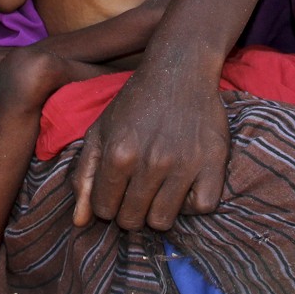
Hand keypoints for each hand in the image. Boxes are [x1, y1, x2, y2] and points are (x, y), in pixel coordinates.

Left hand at [71, 68, 228, 230]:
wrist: (179, 71)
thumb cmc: (134, 103)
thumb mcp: (99, 131)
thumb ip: (84, 176)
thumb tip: (81, 223)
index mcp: (118, 153)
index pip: (103, 210)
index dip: (107, 202)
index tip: (116, 188)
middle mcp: (151, 162)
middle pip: (132, 221)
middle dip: (129, 210)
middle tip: (137, 188)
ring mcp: (184, 164)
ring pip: (163, 221)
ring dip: (157, 209)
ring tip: (158, 187)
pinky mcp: (213, 163)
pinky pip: (201, 207)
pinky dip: (192, 202)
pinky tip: (184, 184)